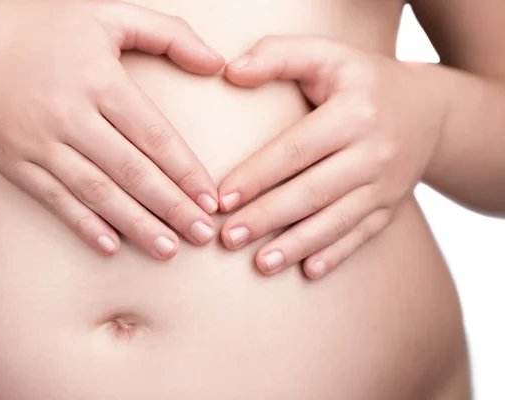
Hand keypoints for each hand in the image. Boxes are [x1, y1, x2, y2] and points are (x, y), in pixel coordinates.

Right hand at [0, 0, 223, 258]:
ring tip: (168, 249)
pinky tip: (111, 246)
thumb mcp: (110, 14)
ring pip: (96, 191)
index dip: (185, 170)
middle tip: (202, 235)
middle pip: (131, 170)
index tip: (210, 199)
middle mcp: (70, 114)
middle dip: (171, 206)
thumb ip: (169, 34)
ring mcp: (40, 142)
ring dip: (135, 224)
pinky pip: (54, 199)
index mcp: (100, 79)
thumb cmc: (50, 30)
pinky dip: (83, 224)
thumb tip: (216, 63)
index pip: (154, 134)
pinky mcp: (16, 162)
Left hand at [218, 36, 445, 277]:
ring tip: (261, 264)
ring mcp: (386, 184)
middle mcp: (374, 152)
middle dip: (267, 218)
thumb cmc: (362, 80)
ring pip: (337, 221)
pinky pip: (363, 235)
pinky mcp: (391, 206)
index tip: (221, 198)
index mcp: (354, 113)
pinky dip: (336, 254)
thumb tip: (230, 71)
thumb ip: (277, 55)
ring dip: (297, 245)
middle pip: (313, 192)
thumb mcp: (326, 54)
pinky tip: (309, 271)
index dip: (256, 176)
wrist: (428, 109)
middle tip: (228, 238)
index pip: (295, 150)